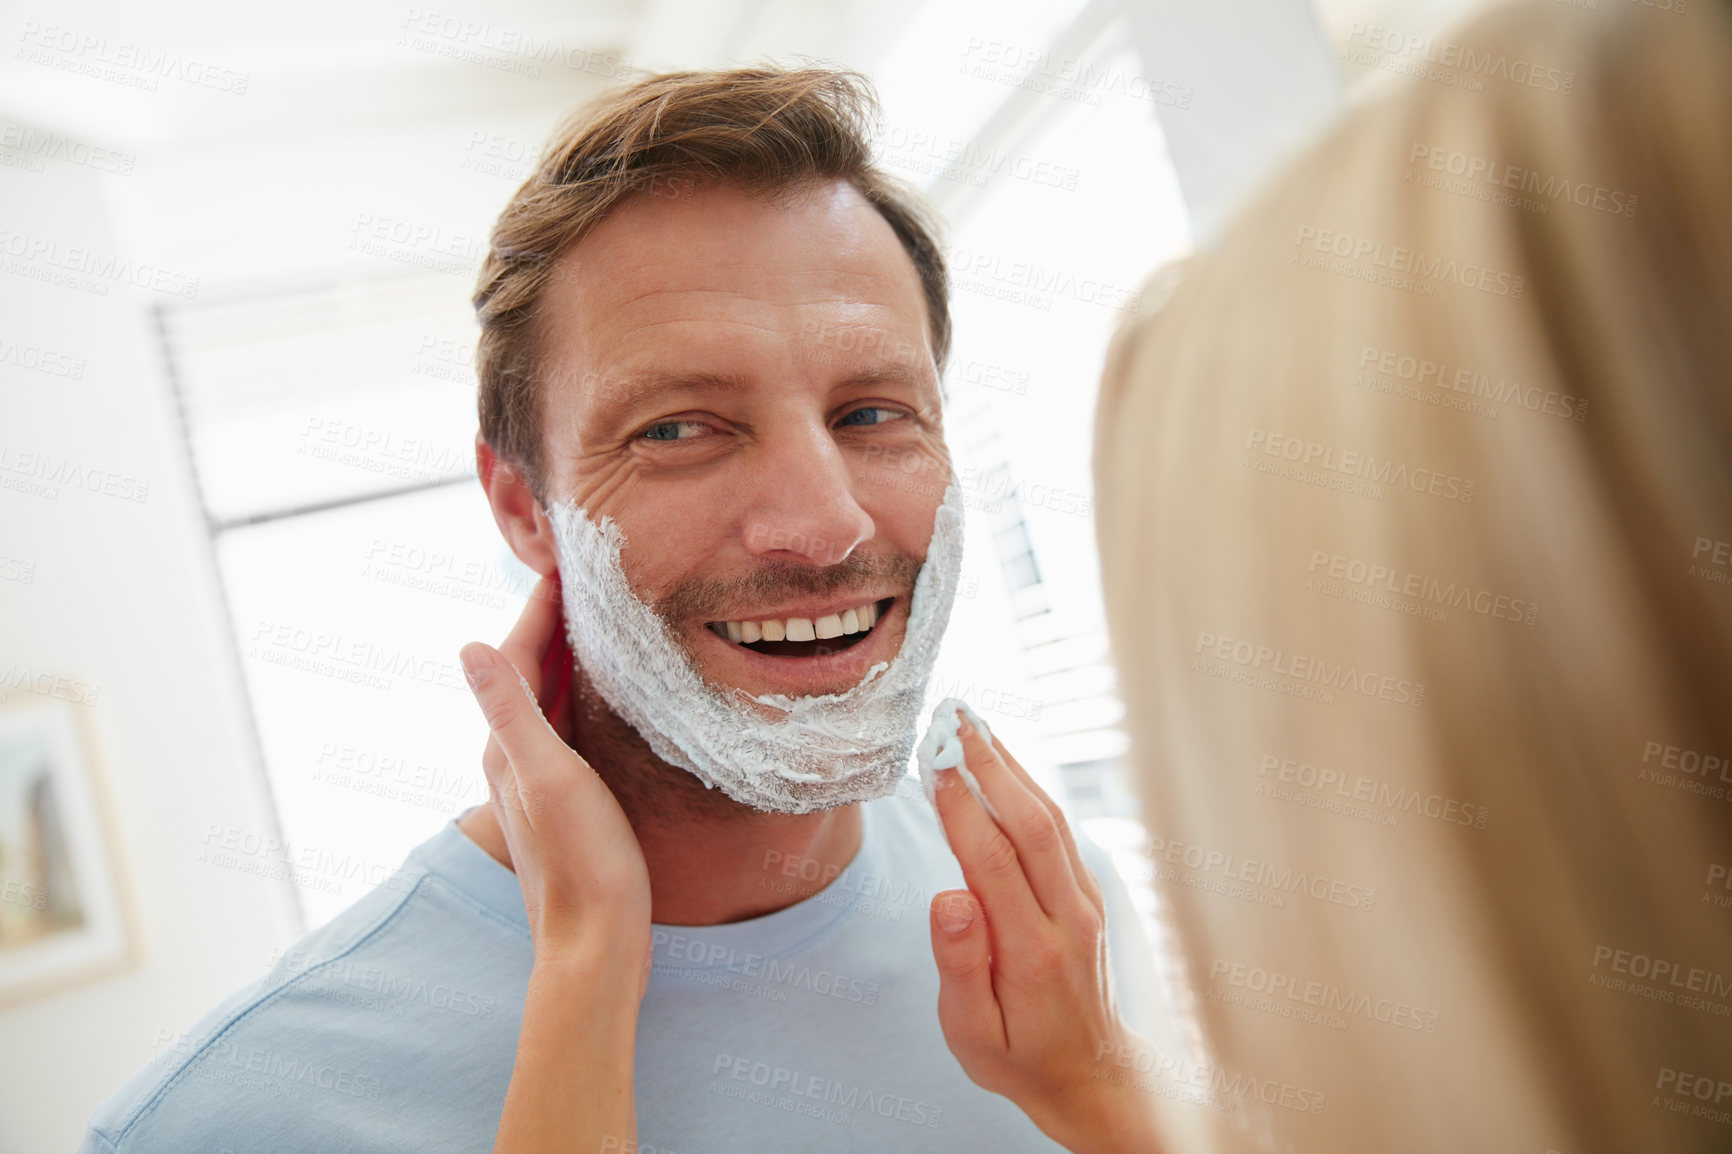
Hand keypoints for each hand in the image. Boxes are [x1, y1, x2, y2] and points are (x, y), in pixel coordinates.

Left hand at [462, 576, 651, 1153]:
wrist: (596, 943)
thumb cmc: (580, 862)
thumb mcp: (547, 777)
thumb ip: (511, 712)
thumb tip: (468, 646)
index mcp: (508, 745)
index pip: (519, 655)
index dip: (538, 606)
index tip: (561, 559)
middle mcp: (516, 757)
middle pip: (532, 670)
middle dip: (554, 621)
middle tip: (585, 575)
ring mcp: (542, 778)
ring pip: (553, 698)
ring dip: (571, 656)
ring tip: (600, 617)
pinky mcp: (569, 797)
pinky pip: (572, 725)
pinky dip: (587, 693)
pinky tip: (611, 694)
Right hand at [927, 709, 1162, 1153]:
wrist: (1089, 1074)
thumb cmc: (1017, 1056)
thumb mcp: (972, 1034)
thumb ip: (960, 965)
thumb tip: (948, 896)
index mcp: (1032, 954)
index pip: (992, 862)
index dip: (961, 808)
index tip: (932, 762)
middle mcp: (1069, 918)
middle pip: (1031, 824)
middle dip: (990, 764)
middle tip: (953, 717)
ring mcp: (1086, 902)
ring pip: (1050, 818)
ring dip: (1012, 765)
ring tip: (973, 722)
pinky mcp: (1089, 894)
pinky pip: (1059, 829)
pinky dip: (1029, 787)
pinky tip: (1002, 763)